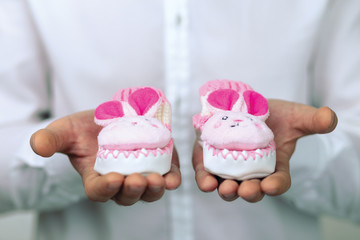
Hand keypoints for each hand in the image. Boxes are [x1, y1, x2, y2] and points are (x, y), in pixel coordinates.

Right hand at [30, 110, 180, 205]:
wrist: (112, 117)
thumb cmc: (86, 128)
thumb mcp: (66, 130)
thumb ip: (51, 139)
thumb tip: (37, 146)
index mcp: (96, 178)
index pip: (98, 191)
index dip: (105, 189)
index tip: (111, 179)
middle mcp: (120, 181)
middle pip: (126, 196)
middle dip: (131, 191)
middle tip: (136, 179)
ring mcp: (141, 174)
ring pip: (148, 192)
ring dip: (153, 190)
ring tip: (156, 180)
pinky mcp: (159, 165)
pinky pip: (167, 179)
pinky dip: (171, 181)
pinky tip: (173, 178)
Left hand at [193, 99, 337, 202]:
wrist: (246, 105)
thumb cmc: (274, 115)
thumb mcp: (295, 116)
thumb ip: (312, 120)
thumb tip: (329, 118)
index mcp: (274, 166)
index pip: (278, 181)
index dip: (276, 186)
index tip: (272, 185)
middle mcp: (251, 172)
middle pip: (251, 189)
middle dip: (249, 192)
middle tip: (246, 190)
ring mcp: (229, 167)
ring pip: (227, 186)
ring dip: (226, 191)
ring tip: (226, 188)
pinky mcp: (210, 159)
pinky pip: (206, 173)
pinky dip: (205, 179)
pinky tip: (206, 182)